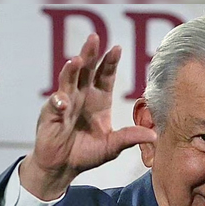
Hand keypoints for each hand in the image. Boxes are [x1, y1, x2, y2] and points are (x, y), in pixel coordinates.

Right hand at [20, 34, 156, 199]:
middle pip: (85, 70)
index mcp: (99, 100)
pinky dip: (58, 102)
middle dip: (89, 54)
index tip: (117, 48)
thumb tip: (154, 136)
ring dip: (71, 70)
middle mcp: (81, 96)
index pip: (105, 76)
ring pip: (68, 81)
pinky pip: (54, 105)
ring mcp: (65, 103)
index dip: (110, 62)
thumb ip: (130, 138)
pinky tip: (62, 102)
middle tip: (94, 38)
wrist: (64, 167)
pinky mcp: (50, 115)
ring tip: (77, 60)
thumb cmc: (87, 154)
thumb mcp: (113, 146)